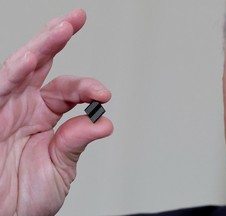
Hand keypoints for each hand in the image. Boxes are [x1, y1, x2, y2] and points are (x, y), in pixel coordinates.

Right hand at [0, 9, 112, 215]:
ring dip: (41, 47)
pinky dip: (14, 72)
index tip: (104, 94)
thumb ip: (78, 140)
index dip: (87, 87)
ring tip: (62, 28)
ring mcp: (5, 107)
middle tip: (76, 19)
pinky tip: (29, 59)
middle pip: (41, 63)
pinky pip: (0, 88)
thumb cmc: (28, 196)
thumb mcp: (61, 166)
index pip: (68, 89)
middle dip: (58, 39)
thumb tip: (105, 122)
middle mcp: (24, 106)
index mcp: (44, 115)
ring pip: (22, 68)